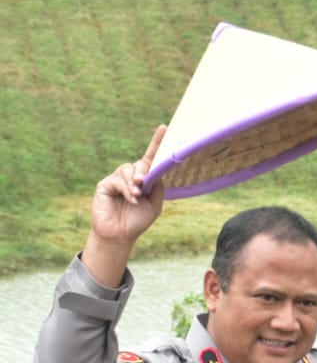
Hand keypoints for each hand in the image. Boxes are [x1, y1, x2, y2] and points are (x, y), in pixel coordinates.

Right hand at [83, 126, 167, 285]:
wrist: (121, 234)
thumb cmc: (138, 220)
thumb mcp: (155, 203)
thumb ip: (157, 186)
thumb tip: (156, 171)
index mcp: (145, 179)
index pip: (151, 158)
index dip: (157, 143)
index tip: (165, 127)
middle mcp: (131, 176)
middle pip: (141, 164)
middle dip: (144, 172)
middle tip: (142, 183)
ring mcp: (117, 179)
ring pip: (128, 170)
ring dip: (134, 183)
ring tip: (136, 196)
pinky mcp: (105, 184)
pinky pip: (118, 180)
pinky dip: (126, 189)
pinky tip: (130, 199)